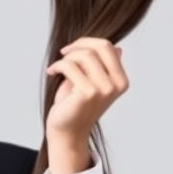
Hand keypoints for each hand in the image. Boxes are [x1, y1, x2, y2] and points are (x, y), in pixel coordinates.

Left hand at [44, 38, 128, 173]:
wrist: (67, 131)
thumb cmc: (76, 105)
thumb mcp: (92, 81)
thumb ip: (104, 66)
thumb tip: (118, 48)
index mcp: (121, 80)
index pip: (108, 46)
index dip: (86, 42)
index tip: (70, 50)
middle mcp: (116, 84)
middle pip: (99, 46)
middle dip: (78, 45)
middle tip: (63, 54)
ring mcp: (104, 89)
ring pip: (84, 55)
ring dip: (66, 58)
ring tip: (57, 68)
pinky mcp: (88, 93)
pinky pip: (70, 66)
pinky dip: (57, 66)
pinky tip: (51, 72)